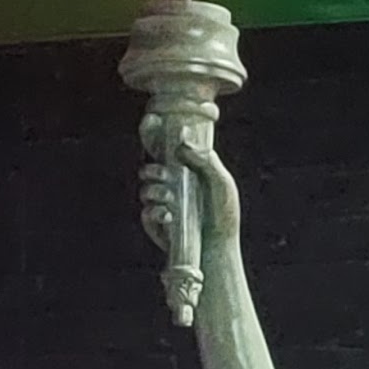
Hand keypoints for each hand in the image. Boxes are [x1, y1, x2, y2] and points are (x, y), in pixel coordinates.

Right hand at [139, 126, 240, 259]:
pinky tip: (170, 216)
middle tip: (166, 174)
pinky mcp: (156, 224)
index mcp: (184, 170)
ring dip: (155, 191)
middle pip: (147, 168)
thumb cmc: (224, 213)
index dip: (152, 132)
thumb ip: (204, 160)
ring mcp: (161, 204)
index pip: (162, 148)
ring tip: (170, 198)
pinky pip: (146, 213)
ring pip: (145, 189)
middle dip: (152, 170)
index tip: (151, 121)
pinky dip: (155, 212)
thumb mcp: (221, 182)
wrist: (219, 246)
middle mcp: (170, 184)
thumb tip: (182, 140)